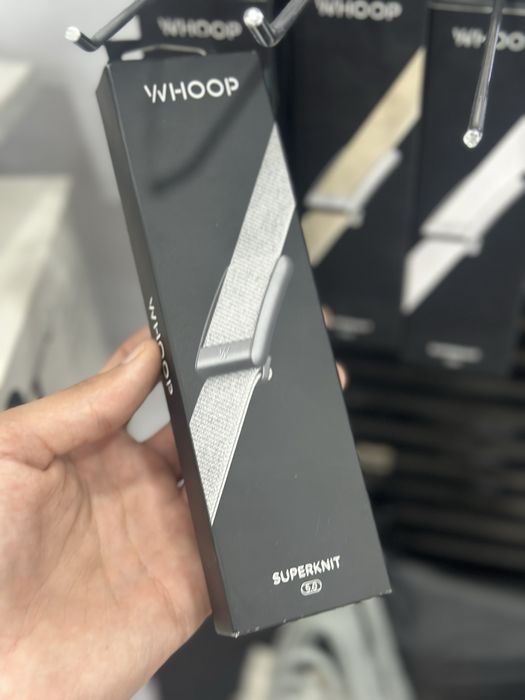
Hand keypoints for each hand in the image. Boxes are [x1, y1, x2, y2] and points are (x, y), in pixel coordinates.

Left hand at [0, 328, 209, 699]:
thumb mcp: (10, 454)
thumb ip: (75, 404)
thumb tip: (137, 358)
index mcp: (91, 452)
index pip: (144, 391)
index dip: (168, 362)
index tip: (187, 339)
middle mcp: (133, 489)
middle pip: (196, 431)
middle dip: (218, 406)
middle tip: (228, 386)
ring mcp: (163, 533)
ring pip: (223, 482)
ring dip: (239, 459)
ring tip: (242, 438)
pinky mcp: (189, 582)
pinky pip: (234, 549)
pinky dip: (248, 526)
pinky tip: (244, 503)